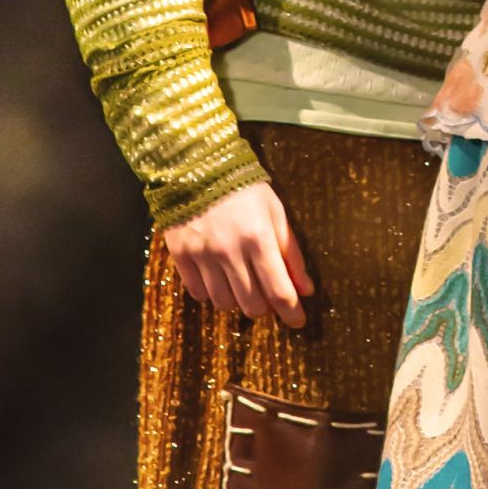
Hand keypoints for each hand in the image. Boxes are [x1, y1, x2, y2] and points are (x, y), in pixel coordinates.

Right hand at [163, 181, 315, 327]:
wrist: (198, 166)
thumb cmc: (245, 188)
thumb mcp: (276, 212)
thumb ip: (291, 252)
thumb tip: (306, 289)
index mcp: (259, 239)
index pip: (279, 290)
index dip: (291, 312)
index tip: (298, 322)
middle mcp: (230, 252)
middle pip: (251, 305)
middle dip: (265, 307)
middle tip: (268, 296)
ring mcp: (203, 256)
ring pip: (224, 304)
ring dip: (238, 301)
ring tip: (243, 283)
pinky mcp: (181, 256)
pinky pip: (198, 293)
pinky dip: (211, 293)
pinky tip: (218, 278)